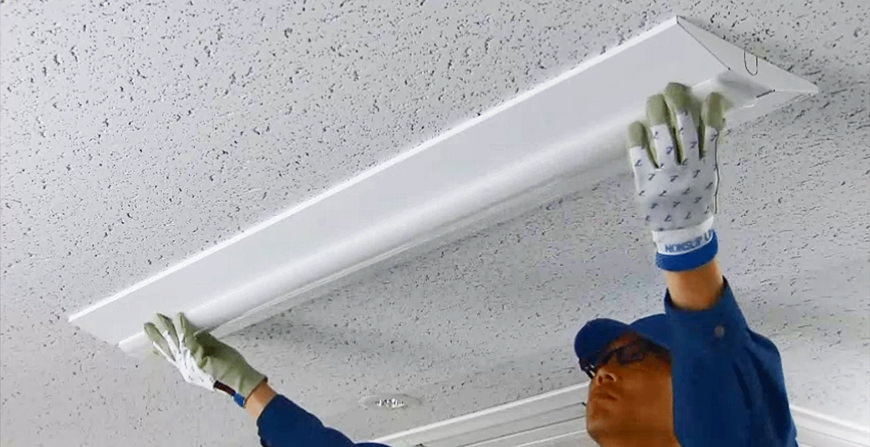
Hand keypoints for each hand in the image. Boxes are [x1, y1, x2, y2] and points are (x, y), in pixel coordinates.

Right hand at [144, 313, 265, 406]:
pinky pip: (189, 341)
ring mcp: (191, 365)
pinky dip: (183, 328)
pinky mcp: (199, 360)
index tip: (151, 343)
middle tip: (146, 325)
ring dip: (166, 328)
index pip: (171, 357)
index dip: (159, 349)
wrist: (240, 381)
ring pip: (175, 343)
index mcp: (188, 368)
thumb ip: (202, 343)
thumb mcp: (212, 354)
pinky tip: (179, 318)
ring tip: (158, 317)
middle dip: (156, 336)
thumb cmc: (229, 369)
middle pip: (168, 349)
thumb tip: (195, 331)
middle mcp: (186, 368)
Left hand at [628, 83, 724, 271]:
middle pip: (684, 130)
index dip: (711, 112)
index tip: (709, 96)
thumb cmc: (696, 200)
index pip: (711, 133)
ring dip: (658, 115)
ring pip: (663, 138)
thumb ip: (709, 152)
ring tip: (654, 100)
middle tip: (672, 88)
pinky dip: (638, 139)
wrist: (682, 234)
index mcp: (707, 167)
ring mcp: (667, 176)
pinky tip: (636, 126)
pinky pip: (640, 156)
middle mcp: (688, 170)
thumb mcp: (709, 177)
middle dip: (678, 105)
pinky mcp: (646, 183)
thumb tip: (713, 120)